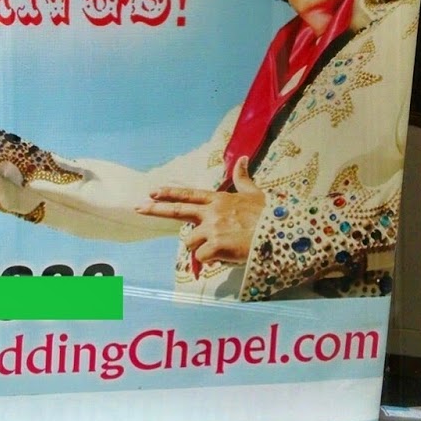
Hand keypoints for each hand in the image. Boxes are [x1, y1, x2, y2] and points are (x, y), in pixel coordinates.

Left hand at [137, 158, 264, 267]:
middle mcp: (211, 212)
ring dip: (199, 249)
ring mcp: (212, 228)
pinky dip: (209, 262)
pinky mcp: (216, 245)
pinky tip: (223, 258)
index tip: (152, 192)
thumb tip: (241, 159)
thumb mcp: (255, 193)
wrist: (282, 232)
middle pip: (177, 210)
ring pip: (190, 242)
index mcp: (219, 199)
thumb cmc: (269, 215)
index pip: (188, 194)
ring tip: (220, 249)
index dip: (169, 193)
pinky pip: (202, 257)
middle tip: (138, 207)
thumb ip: (243, 178)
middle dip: (155, 209)